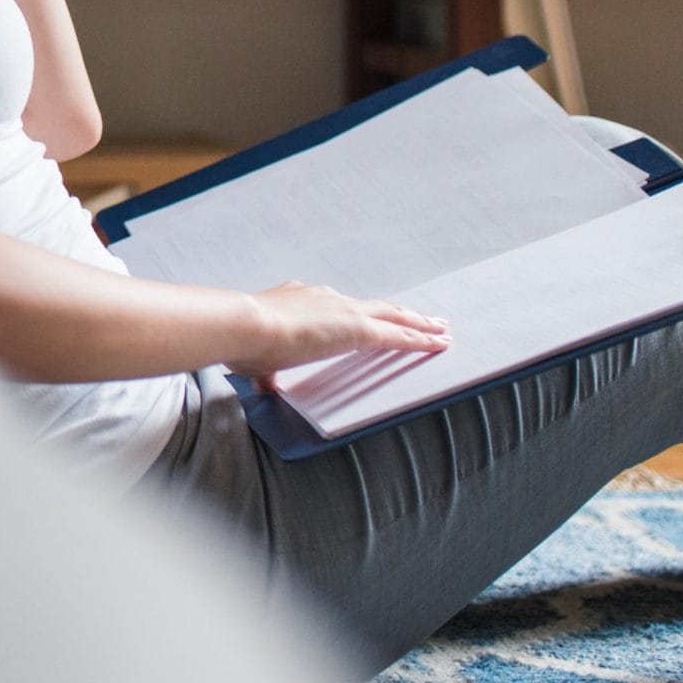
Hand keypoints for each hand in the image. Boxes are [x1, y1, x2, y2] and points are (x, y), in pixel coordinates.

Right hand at [225, 280, 449, 386]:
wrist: (247, 324)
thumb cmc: (244, 339)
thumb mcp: (256, 358)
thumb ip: (267, 372)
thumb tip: (264, 384)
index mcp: (299, 300)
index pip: (334, 307)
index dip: (353, 313)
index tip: (365, 318)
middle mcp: (326, 298)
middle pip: (373, 306)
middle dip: (397, 312)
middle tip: (421, 317)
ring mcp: (344, 311)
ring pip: (392, 316)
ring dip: (417, 323)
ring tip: (438, 328)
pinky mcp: (359, 329)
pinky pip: (400, 335)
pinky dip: (421, 339)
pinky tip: (438, 344)